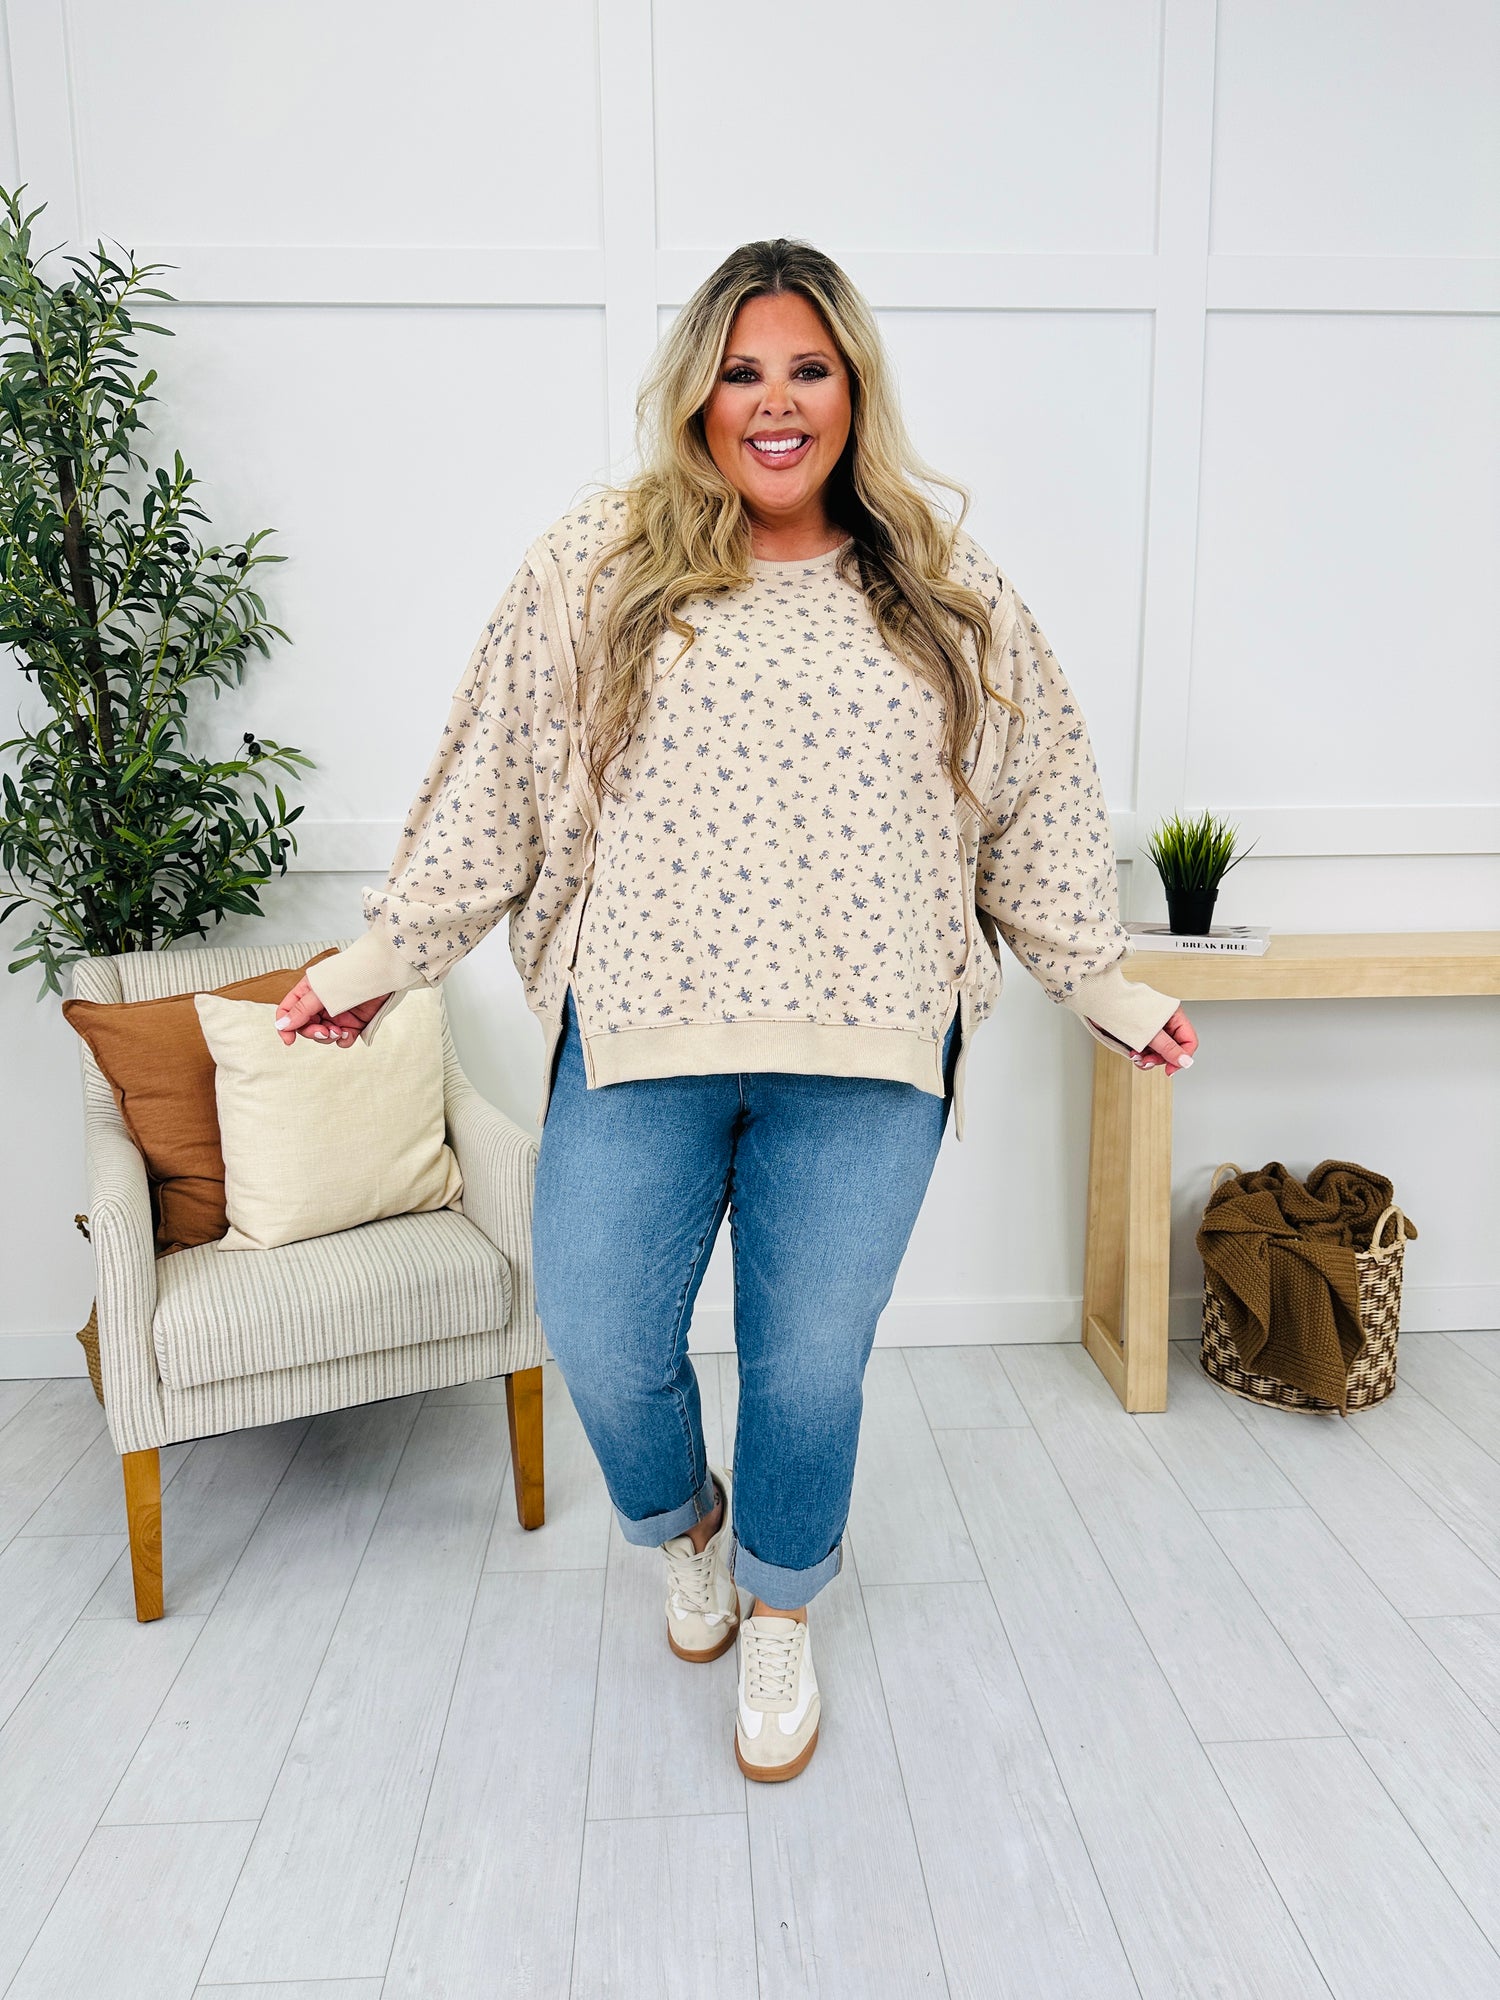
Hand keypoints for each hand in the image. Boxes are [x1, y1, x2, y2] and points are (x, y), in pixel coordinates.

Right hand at [273, 977, 392, 1049]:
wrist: (382, 973)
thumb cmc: (350, 974)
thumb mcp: (321, 992)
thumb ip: (301, 1010)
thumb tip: (281, 1025)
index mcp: (308, 992)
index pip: (288, 1011)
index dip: (285, 1027)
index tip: (289, 1040)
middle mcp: (320, 1004)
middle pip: (305, 1026)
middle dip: (312, 1032)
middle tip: (323, 1032)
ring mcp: (337, 1014)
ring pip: (323, 1035)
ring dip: (328, 1037)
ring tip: (339, 1032)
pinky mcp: (354, 1022)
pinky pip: (343, 1039)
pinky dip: (344, 1040)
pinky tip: (349, 1034)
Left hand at [1131, 1006, 1196, 1076]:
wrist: (1101, 1001)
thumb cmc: (1125, 1008)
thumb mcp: (1151, 1032)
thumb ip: (1169, 1048)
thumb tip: (1185, 1061)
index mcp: (1174, 1016)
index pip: (1189, 1041)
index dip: (1181, 1057)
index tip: (1169, 1069)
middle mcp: (1166, 1022)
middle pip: (1172, 1049)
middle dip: (1159, 1058)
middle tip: (1146, 1062)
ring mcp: (1153, 1027)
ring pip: (1158, 1051)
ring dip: (1147, 1058)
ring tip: (1135, 1056)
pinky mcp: (1141, 1032)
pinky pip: (1146, 1049)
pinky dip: (1140, 1054)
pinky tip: (1132, 1053)